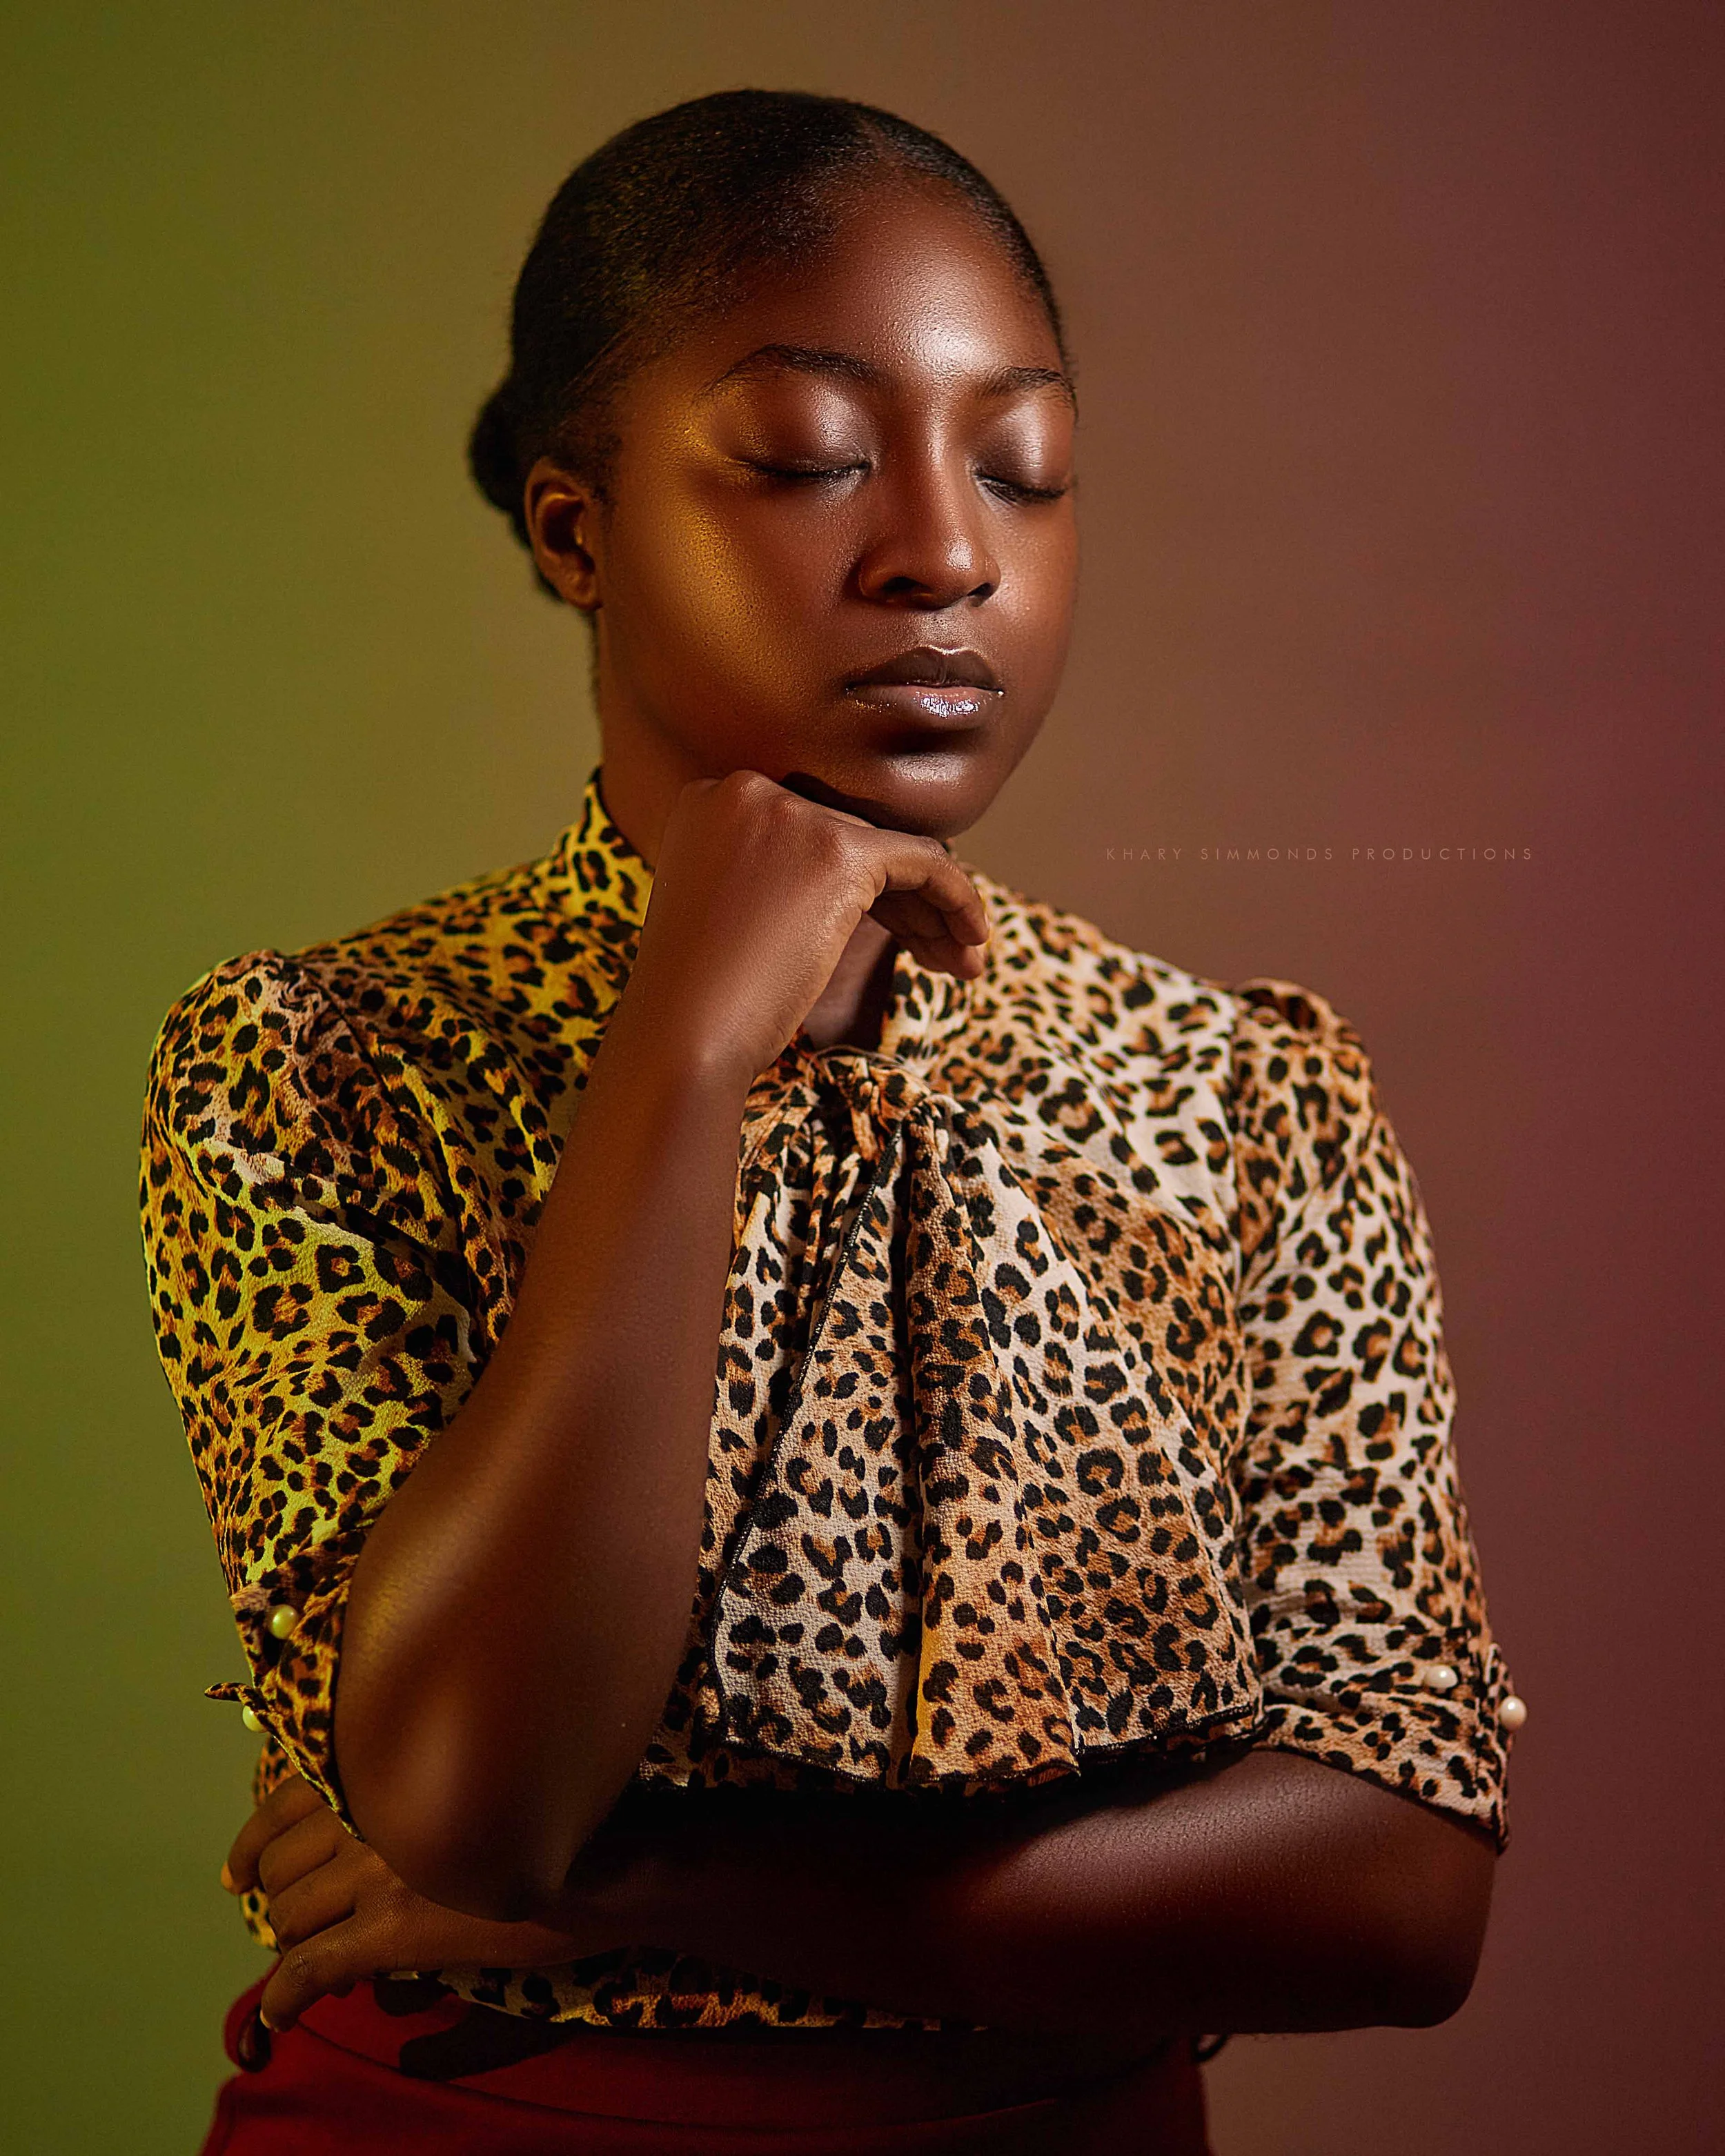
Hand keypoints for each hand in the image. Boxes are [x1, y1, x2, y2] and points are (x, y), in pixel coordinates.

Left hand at [223, 1775, 639, 2030]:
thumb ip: (410, 1790)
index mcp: (387, 1763)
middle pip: (282, 1866)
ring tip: (316, 1955)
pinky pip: (309, 1968)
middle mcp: (373, 1805)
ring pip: (290, 1916)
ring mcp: (380, 1866)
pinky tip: (278, 2019)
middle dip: (282, 1899)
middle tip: (300, 1922)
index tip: (239, 1872)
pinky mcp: (396, 1927)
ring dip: (293, 1941)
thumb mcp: (472, 1776)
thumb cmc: (554, 1811)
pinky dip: (284, 1998)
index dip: (252, 1844)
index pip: (283, 1800)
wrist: (607, 1859)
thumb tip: (356, 1830)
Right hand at [617, 770, 989, 1084]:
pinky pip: (924, 863)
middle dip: (905, 901)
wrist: (683, 1033)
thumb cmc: (698, 998)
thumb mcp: (722, 912)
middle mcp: (747, 791)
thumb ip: (769, 877)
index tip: (887, 931)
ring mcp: (794, 816)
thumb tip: (846, 884)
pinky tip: (971, 940)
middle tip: (938, 956)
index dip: (859, 884)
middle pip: (856, 840)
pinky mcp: (839, 851)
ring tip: (962, 964)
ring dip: (933, 910)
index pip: (811, 830)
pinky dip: (956, 897)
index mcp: (710, 801)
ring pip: (893, 854)